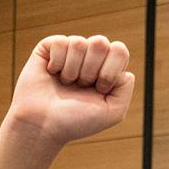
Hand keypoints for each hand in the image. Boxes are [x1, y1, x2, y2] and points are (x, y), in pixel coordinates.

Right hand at [5, 35, 134, 147]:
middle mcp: (90, 57)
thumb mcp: (112, 112)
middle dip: (90, 70)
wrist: (42, 126)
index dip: (109, 72)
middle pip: (100, 42)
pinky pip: (60, 42)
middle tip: (80, 87)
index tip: (99, 90)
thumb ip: (126, 88)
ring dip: (71, 70)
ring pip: (79, 42)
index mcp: (107, 68)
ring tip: (65, 84)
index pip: (119, 50)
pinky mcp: (49, 47)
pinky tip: (52, 74)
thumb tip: (123, 68)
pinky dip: (57, 63)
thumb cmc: (76, 121)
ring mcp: (69, 51)